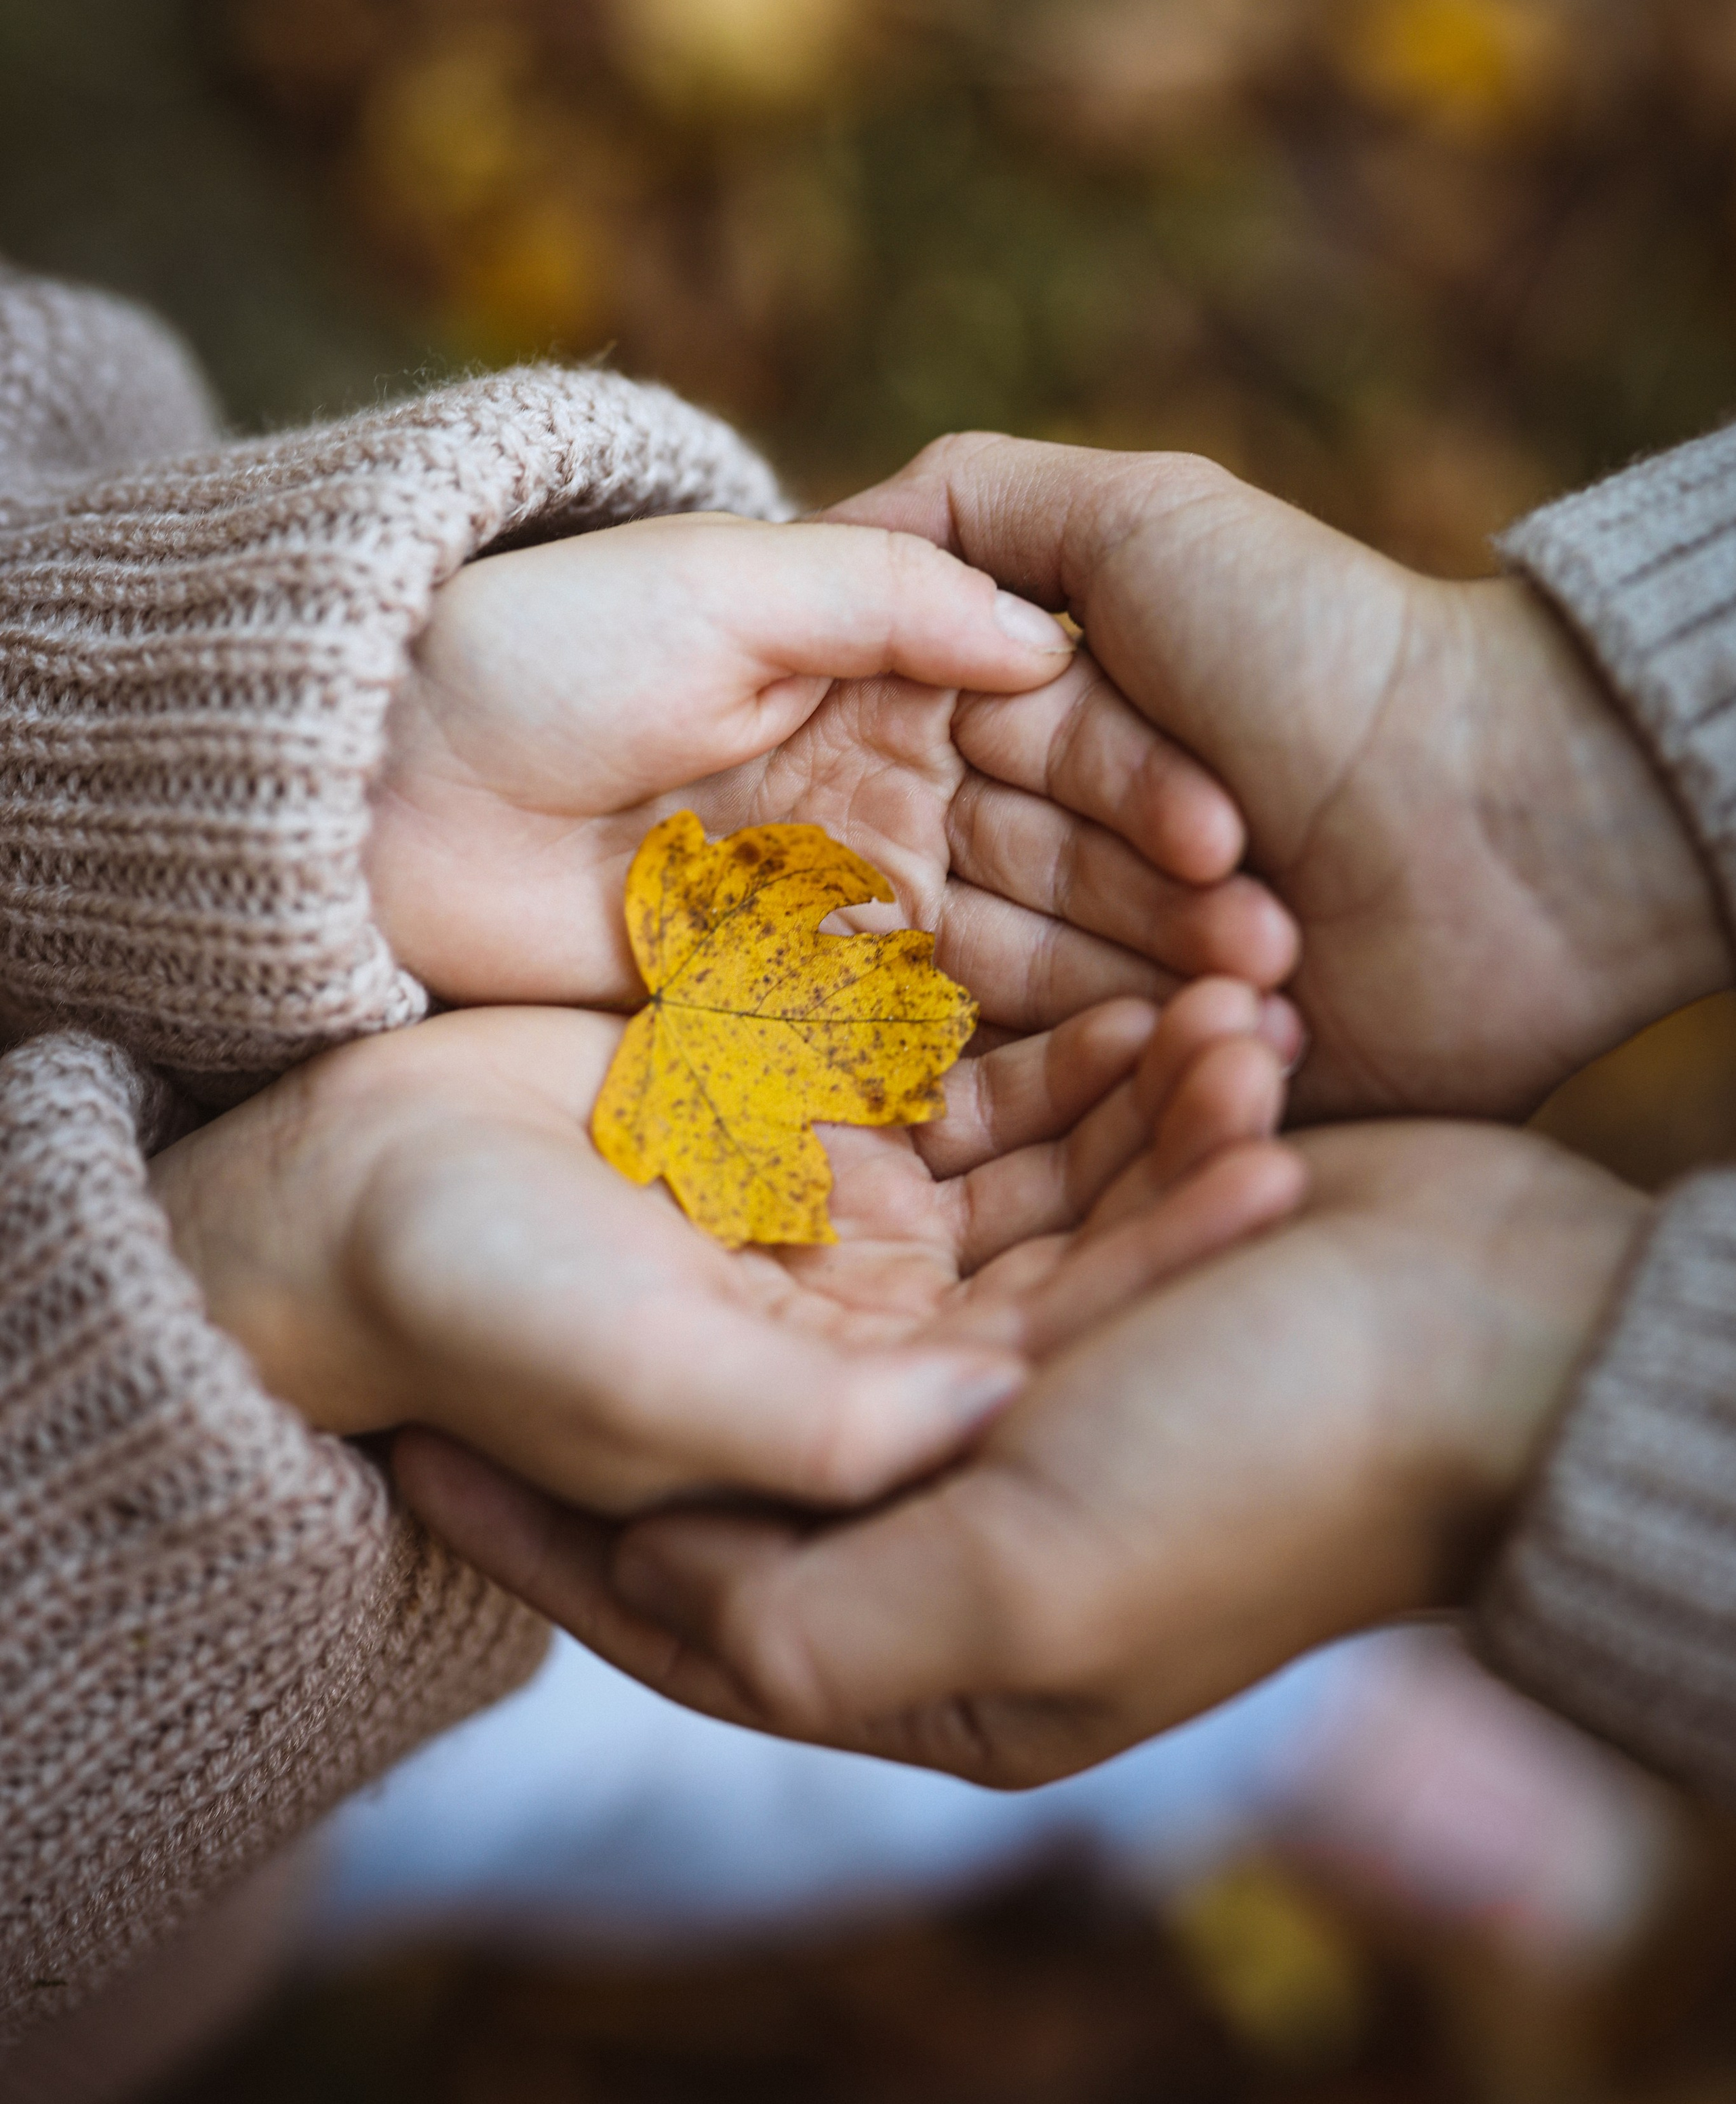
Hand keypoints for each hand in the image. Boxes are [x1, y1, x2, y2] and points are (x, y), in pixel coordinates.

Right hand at [149, 988, 1295, 1514]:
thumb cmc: (470, 1307)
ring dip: (1126, 1069)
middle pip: (1071, 1236)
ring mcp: (852, 1212)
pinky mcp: (813, 1112)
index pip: (1056, 1345)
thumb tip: (1004, 1417)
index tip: (1272, 1172)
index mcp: (858, 1407)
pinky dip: (1031, 1015)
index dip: (1163, 1265)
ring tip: (1228, 981)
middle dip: (1173, 1149)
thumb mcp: (642, 1375)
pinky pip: (957, 1061)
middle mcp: (881, 1319)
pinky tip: (1112, 950)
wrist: (340, 1203)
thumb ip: (818, 1423)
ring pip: (1033, 1144)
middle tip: (1271, 1038)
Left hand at [363, 512, 1297, 1030]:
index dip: (1152, 789)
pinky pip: (911, 1050)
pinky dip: (1002, 1082)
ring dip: (1113, 1011)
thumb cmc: (544, 645)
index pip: (1064, 738)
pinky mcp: (780, 1013)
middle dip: (1167, 918)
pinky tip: (1099, 1120)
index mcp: (894, 686)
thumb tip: (1049, 634)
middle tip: (1275, 978)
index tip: (1239, 846)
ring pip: (1011, 969)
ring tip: (1221, 1058)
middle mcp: (892, 803)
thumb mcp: (724, 584)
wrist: (378, 778)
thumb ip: (885, 594)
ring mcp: (843, 917)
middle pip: (1061, 867)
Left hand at [396, 1084, 1644, 1782]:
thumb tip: (651, 1590)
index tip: (406, 1439)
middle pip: (752, 1438)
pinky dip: (914, 1160)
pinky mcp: (1108, 1269)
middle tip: (491, 1261)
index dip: (548, 1526)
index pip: (694, 1591)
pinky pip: (969, 1209)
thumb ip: (818, 1614)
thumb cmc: (1278, 1467)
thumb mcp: (1025, 1583)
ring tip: (659, 1103)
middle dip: (640, 1349)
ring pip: (863, 1294)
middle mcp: (983, 1513)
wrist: (1515, 1334)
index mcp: (952, 1632)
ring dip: (787, 1205)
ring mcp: (1043, 1384)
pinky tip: (842, 1068)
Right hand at [823, 439, 1728, 1117]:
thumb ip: (957, 508)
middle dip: (1074, 885)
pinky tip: (1241, 1025)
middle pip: (963, 899)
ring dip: (1134, 973)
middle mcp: (1058, 848)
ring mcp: (1119, 967)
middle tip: (1215, 851)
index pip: (915, 777)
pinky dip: (1162, 1064)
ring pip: (1025, 1005)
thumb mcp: (1141, 521)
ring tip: (1258, 946)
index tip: (978, 788)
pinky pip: (1101, 1102)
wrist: (1509, 813)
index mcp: (1033, 729)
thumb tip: (806, 538)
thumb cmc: (1318, 649)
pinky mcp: (1177, 1071)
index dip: (951, 782)